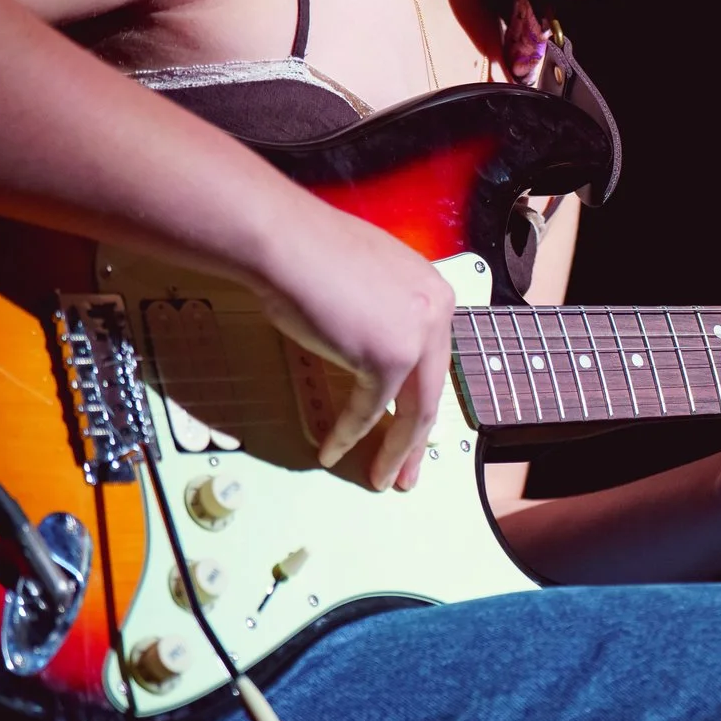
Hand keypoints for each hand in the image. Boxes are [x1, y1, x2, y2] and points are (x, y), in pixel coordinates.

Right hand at [252, 198, 457, 491]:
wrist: (284, 241)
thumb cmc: (309, 253)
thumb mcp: (367, 283)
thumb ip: (383, 315)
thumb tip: (371, 352)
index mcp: (434, 292)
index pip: (433, 361)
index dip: (421, 402)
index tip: (413, 431)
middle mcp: (437, 312)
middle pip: (432, 391)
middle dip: (417, 441)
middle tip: (408, 474)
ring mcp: (416, 336)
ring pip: (413, 411)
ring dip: (395, 451)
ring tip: (384, 480)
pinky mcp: (388, 358)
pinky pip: (369, 410)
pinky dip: (350, 435)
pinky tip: (335, 453)